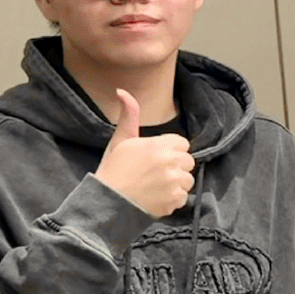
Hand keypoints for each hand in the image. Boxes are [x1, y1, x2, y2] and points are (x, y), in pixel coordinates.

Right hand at [95, 90, 194, 216]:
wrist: (106, 202)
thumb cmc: (113, 170)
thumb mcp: (120, 141)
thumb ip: (129, 116)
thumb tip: (122, 91)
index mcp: (159, 145)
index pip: (181, 143)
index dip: (169, 151)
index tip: (154, 158)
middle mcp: (170, 161)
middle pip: (187, 161)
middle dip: (175, 166)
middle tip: (154, 173)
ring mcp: (175, 182)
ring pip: (188, 179)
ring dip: (176, 183)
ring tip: (155, 186)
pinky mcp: (176, 200)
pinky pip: (184, 197)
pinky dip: (173, 199)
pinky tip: (156, 197)